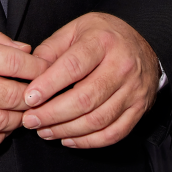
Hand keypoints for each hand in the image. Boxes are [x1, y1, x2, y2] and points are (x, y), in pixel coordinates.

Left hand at [21, 12, 159, 148]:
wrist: (143, 43)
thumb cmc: (103, 36)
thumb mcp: (76, 29)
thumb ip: (52, 49)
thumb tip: (30, 73)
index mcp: (102, 41)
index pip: (73, 67)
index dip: (49, 85)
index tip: (29, 98)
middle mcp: (121, 66)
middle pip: (85, 98)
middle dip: (53, 114)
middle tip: (31, 120)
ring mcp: (133, 90)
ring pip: (98, 120)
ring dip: (67, 130)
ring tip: (45, 131)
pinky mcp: (139, 109)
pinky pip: (113, 133)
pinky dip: (89, 142)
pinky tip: (69, 139)